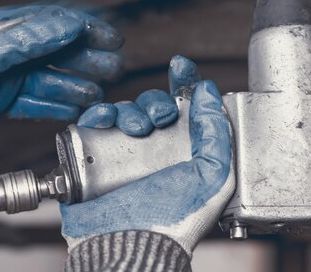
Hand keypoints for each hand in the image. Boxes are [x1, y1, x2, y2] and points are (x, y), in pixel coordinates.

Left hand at [0, 4, 122, 147]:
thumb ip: (27, 40)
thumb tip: (70, 26)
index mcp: (6, 29)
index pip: (56, 21)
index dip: (88, 27)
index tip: (113, 37)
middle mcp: (11, 49)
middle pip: (60, 50)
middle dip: (89, 57)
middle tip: (115, 67)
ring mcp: (7, 75)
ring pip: (52, 77)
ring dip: (77, 84)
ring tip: (99, 93)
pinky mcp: (1, 100)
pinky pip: (37, 101)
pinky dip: (57, 105)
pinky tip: (75, 109)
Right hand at [62, 72, 234, 256]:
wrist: (131, 244)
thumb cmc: (174, 221)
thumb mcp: (214, 177)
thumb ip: (217, 132)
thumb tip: (208, 93)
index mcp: (185, 153)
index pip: (186, 108)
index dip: (185, 83)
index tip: (181, 66)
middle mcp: (155, 151)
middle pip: (153, 106)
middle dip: (156, 103)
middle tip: (159, 118)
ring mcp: (123, 154)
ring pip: (124, 111)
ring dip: (130, 108)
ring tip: (134, 127)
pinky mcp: (94, 158)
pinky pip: (93, 124)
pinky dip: (98, 113)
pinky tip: (105, 118)